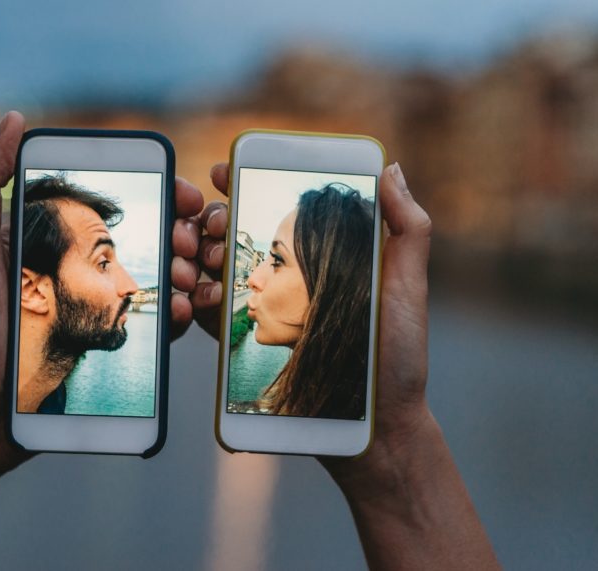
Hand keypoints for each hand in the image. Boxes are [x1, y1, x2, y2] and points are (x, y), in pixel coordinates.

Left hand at [0, 112, 204, 475]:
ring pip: (164, 279)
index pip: (120, 202)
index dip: (160, 193)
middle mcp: (85, 266)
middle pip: (153, 238)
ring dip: (190, 271)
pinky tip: (184, 312)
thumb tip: (14, 120)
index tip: (184, 195)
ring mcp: (102, 306)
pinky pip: (157, 326)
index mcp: (57, 235)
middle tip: (190, 242)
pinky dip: (181, 315)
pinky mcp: (112, 346)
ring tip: (189, 277)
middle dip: (184, 233)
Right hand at [191, 162, 432, 484]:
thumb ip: (406, 230)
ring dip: (192, 257)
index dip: (241, 186)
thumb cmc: (398, 357)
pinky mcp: (244, 348)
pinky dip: (192, 303)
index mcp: (317, 258)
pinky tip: (193, 297)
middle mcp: (284, 280)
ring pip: (211, 272)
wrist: (375, 429)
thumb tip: (390, 169)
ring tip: (197, 259)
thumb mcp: (406, 289)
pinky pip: (209, 319)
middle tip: (205, 225)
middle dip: (207, 221)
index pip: (273, 210)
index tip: (220, 170)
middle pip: (232, 236)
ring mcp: (261, 313)